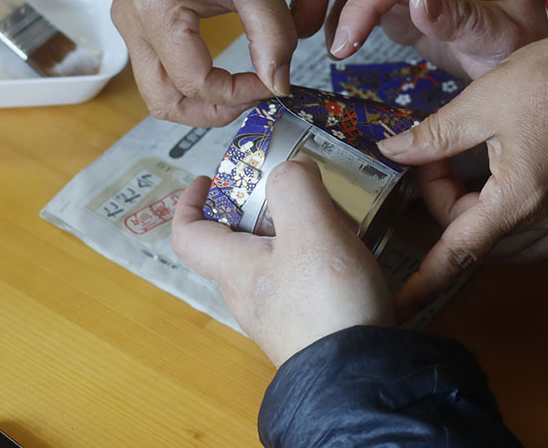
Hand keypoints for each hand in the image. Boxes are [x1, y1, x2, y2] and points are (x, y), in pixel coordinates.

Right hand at [112, 0, 295, 125]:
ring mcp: (127, 25)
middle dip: (211, 112)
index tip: (272, 84)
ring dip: (198, 102)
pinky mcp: (134, 23)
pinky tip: (222, 75)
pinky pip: (157, 71)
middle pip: (164, 101)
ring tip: (239, 92)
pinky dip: (189, 83)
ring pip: (157, 92)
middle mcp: (132, 23)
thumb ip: (273, 39)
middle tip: (253, 101)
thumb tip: (279, 86)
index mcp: (159, 9)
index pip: (196, 82)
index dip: (237, 94)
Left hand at [172, 158, 394, 366]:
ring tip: (334, 219)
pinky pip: (300, 282)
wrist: (358, 378)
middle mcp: (248, 295)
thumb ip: (294, 187)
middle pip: (238, 242)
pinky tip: (348, 255)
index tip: (208, 179)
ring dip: (296, 231)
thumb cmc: (326, 304)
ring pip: (273, 260)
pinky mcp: (307, 328)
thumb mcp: (311, 229)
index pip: (188, 234)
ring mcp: (277, 316)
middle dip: (262, 208)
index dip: (190, 202)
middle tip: (296, 190)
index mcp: (234, 268)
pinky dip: (316, 257)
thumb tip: (290, 170)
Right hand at [291, 0, 547, 79]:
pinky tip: (335, 42)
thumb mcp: (506, 33)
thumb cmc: (533, 38)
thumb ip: (462, 16)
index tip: (340, 46)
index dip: (358, 4)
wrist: (546, 43)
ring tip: (303, 35)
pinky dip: (337, 12)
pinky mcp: (406, 2)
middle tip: (298, 29)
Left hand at [378, 37, 547, 317]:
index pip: (460, 253)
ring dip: (469, 211)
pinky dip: (496, 215)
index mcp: (519, 198)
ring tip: (463, 162)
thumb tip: (391, 152)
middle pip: (472, 239)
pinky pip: (524, 234)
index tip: (399, 308)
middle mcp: (546, 221)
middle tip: (437, 155)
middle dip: (443, 202)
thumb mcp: (479, 104)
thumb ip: (432, 137)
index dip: (425, 282)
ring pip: (496, 241)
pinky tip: (489, 180)